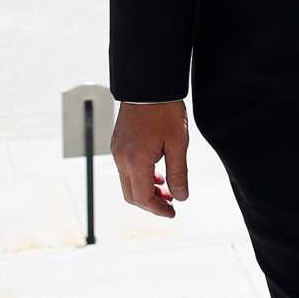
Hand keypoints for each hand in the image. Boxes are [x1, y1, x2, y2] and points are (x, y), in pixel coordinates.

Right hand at [111, 101, 188, 217]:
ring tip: (167, 189)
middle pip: (132, 194)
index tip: (173, 212)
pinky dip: (140, 176)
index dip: (158, 209)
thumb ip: (178, 173)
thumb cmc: (165, 110)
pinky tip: (157, 172)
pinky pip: (126, 168)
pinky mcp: (118, 142)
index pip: (143, 198)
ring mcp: (117, 150)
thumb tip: (181, 197)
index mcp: (135, 161)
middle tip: (171, 203)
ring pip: (128, 182)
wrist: (149, 84)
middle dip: (151, 203)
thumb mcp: (178, 143)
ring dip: (146, 190)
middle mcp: (121, 158)